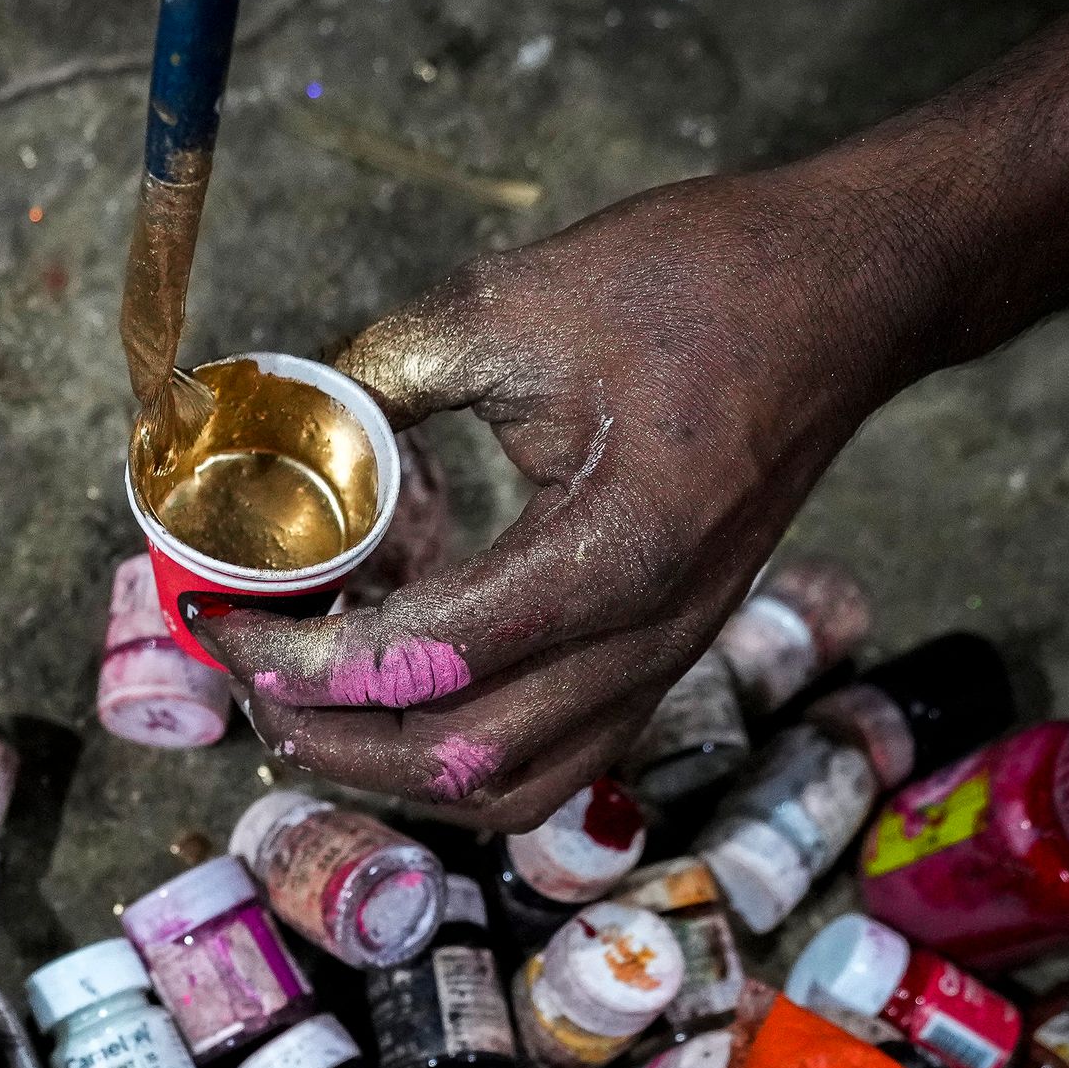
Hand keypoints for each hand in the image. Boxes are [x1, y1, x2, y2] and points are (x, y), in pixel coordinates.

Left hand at [204, 162, 935, 829]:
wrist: (849, 293)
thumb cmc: (704, 282)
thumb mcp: (513, 300)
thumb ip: (381, 377)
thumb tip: (274, 433)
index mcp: (615, 557)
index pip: (423, 662)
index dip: (301, 658)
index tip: (219, 620)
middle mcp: (648, 638)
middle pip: (456, 760)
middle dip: (326, 731)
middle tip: (241, 669)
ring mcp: (666, 659)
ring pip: (506, 784)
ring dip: (390, 765)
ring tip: (306, 699)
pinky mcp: (665, 654)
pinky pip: (551, 754)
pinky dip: (456, 749)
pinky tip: (393, 681)